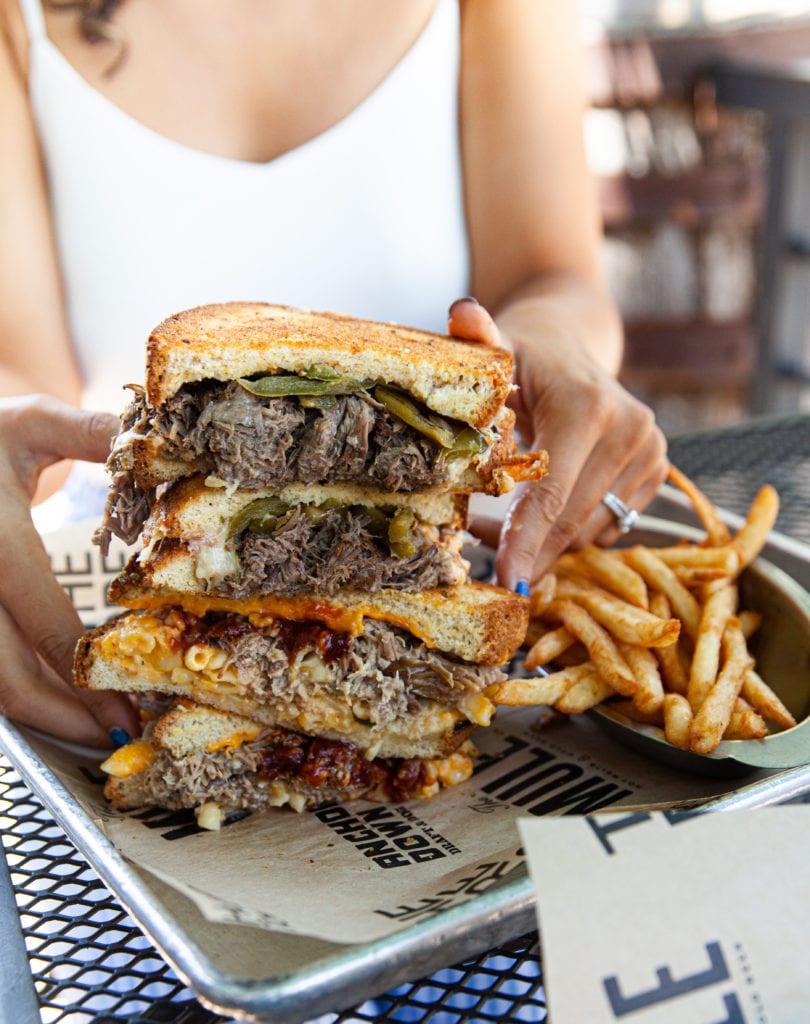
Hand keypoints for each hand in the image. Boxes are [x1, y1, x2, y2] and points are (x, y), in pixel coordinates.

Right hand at [0, 395, 139, 745]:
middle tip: (117, 737)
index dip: (87, 678)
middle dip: (66, 718)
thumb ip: (94, 436)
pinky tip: (49, 699)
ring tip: (90, 730)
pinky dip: (12, 691)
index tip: (129, 709)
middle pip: (7, 678)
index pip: (45, 625)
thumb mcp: (30, 424)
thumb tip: (165, 447)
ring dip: (37, 716)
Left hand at [448, 298, 667, 588]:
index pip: (551, 493)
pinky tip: (539, 512)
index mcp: (588, 406)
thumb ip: (479, 339)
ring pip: (592, 531)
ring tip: (501, 521)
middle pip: (573, 520)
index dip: (525, 542)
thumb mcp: (498, 346)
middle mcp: (631, 430)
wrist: (572, 343)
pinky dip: (570, 531)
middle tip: (483, 551)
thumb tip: (462, 313)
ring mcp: (650, 452)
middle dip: (529, 548)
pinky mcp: (656, 470)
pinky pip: (609, 525)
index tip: (506, 582)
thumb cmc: (524, 352)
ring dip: (547, 541)